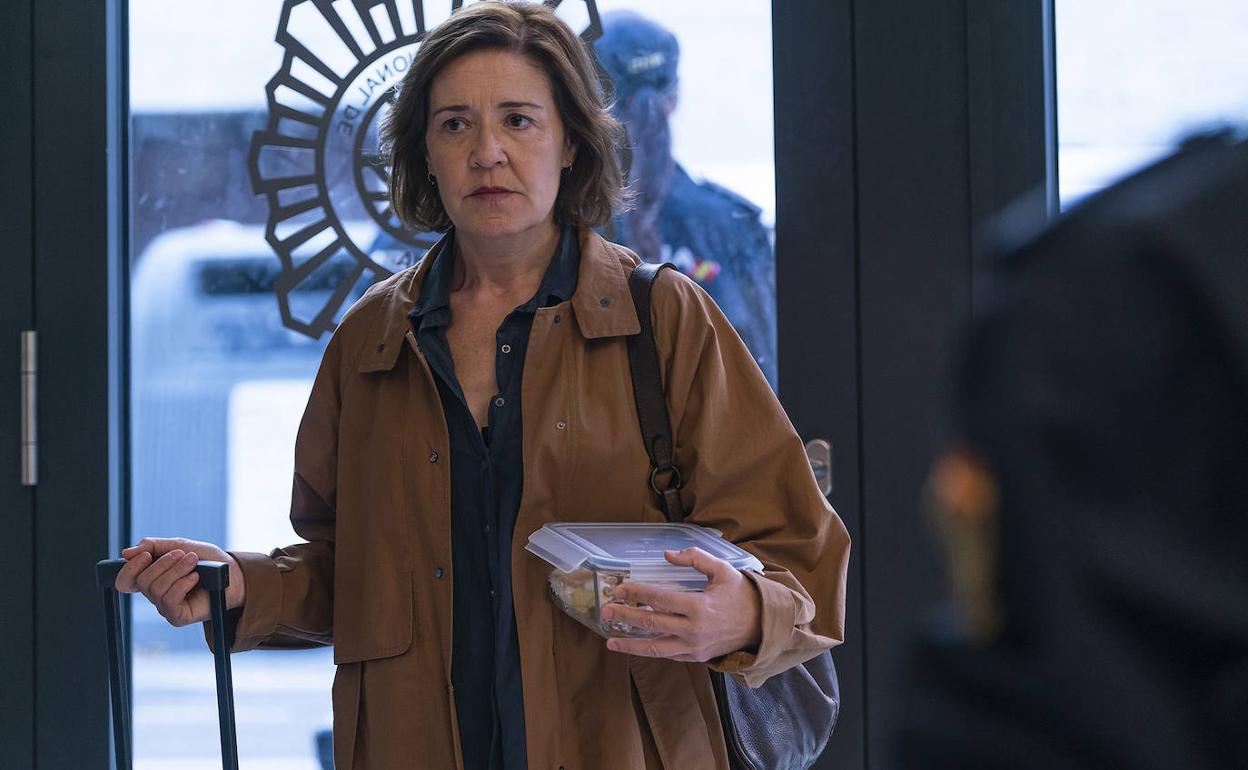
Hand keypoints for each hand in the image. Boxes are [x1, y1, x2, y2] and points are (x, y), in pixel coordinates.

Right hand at [114, 537, 245, 626]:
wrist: (234, 573)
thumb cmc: (209, 560)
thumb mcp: (181, 545)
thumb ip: (155, 546)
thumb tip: (127, 552)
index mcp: (153, 577)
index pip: (126, 580)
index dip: (130, 568)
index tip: (145, 554)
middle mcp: (156, 594)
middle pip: (143, 581)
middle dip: (164, 564)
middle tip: (185, 555)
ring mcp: (166, 607)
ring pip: (156, 589)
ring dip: (177, 571)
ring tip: (194, 563)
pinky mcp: (178, 616)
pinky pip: (169, 600)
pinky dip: (183, 584)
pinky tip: (196, 578)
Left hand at [602, 547, 762, 662]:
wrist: (761, 625)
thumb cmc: (740, 594)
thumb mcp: (722, 570)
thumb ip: (695, 558)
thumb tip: (667, 554)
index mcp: (700, 607)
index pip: (660, 600)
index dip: (638, 593)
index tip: (620, 589)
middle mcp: (694, 630)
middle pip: (652, 624)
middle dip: (626, 616)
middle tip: (606, 611)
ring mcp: (694, 647)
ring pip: (656, 648)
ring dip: (631, 644)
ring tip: (610, 641)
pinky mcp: (695, 657)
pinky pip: (667, 654)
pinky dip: (649, 650)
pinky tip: (634, 645)